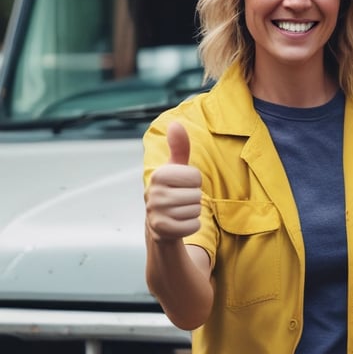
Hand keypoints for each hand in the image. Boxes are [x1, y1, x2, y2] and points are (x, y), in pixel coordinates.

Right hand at [145, 121, 202, 240]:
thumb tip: (176, 124)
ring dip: (193, 212)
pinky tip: (180, 222)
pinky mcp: (162, 230)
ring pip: (195, 210)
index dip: (195, 182)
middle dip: (194, 198)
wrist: (159, 220)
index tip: (183, 185)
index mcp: (159, 175)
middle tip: (181, 200)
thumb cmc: (172, 188)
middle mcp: (154, 193)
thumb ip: (179, 147)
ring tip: (179, 210)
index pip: (196, 177)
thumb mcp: (176, 168)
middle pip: (196, 195)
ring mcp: (156, 212)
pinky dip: (192, 225)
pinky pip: (193, 226)